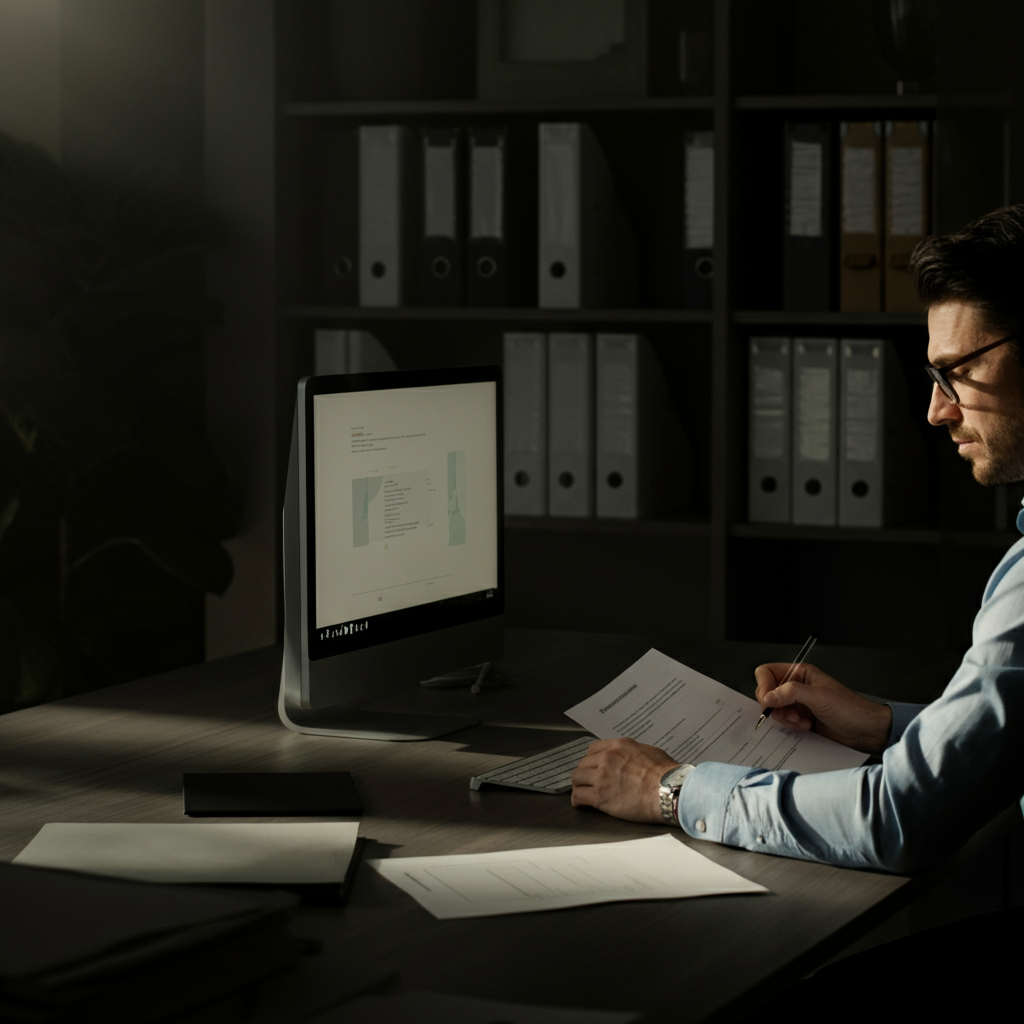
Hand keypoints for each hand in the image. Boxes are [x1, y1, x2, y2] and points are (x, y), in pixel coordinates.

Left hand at [570, 737, 677, 823]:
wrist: (669, 791)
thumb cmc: (666, 775)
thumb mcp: (649, 752)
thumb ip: (633, 753)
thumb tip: (632, 758)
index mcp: (618, 746)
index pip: (593, 749)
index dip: (592, 759)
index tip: (593, 767)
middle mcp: (607, 758)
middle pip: (583, 763)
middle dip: (585, 773)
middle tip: (588, 782)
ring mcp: (601, 776)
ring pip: (577, 778)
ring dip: (579, 785)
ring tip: (582, 792)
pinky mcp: (599, 796)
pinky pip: (578, 796)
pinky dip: (577, 800)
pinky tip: (580, 803)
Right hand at [755, 662, 892, 754]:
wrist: (865, 731)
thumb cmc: (849, 709)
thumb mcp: (818, 697)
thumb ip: (790, 693)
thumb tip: (767, 697)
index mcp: (799, 673)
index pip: (767, 672)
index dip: (764, 686)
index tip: (769, 701)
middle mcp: (796, 686)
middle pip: (767, 692)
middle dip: (775, 706)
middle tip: (790, 714)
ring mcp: (798, 703)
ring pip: (774, 709)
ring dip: (785, 718)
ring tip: (801, 722)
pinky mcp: (800, 718)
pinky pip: (784, 721)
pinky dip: (790, 726)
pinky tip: (806, 727)